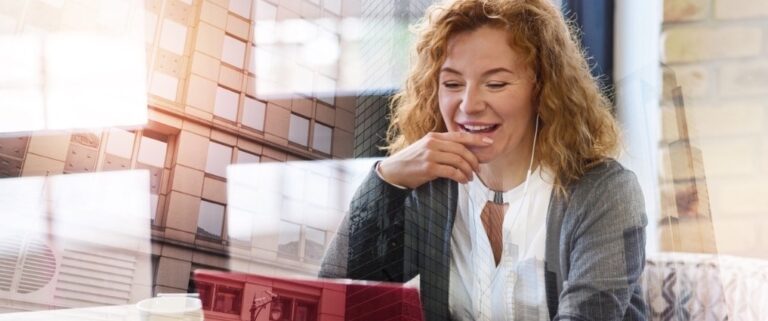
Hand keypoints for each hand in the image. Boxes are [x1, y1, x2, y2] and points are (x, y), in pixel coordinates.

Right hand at [378, 132, 492, 188]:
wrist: (393, 171)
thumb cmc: (412, 161)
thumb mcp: (426, 148)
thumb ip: (442, 147)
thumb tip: (462, 153)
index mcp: (434, 137)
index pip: (460, 136)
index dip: (477, 138)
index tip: (489, 142)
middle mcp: (433, 143)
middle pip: (462, 149)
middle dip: (474, 160)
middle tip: (477, 169)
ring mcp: (430, 155)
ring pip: (458, 161)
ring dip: (468, 171)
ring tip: (470, 178)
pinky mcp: (428, 168)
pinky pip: (452, 172)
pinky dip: (461, 177)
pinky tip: (463, 181)